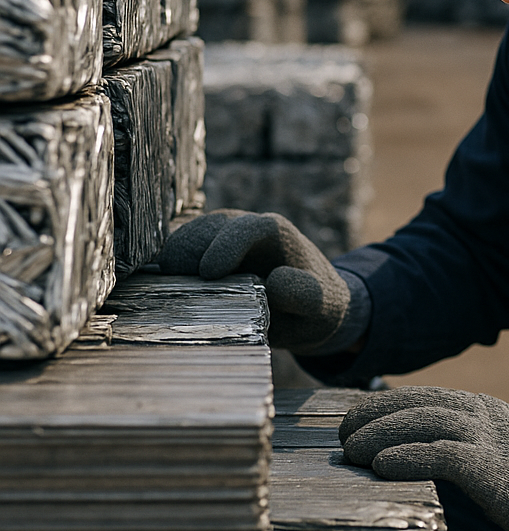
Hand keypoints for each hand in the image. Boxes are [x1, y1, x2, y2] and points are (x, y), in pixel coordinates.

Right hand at [156, 210, 350, 352]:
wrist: (308, 304)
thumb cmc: (317, 304)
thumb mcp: (320, 304)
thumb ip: (303, 293)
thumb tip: (273, 281)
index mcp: (274, 232)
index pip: (246, 227)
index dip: (225, 245)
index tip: (210, 272)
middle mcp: (244, 226)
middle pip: (205, 230)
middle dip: (190, 259)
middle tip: (184, 297)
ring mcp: (219, 236)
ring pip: (183, 240)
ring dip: (174, 269)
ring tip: (179, 300)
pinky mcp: (201, 250)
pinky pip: (174, 254)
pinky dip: (167, 273)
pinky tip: (172, 296)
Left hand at [338, 386, 508, 530]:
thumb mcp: (493, 448)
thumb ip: (459, 440)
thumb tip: (409, 446)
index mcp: (480, 407)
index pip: (421, 395)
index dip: (381, 404)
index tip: (350, 419)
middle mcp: (483, 413)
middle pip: (418, 404)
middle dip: (374, 416)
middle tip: (342, 435)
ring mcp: (490, 438)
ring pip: (426, 423)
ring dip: (382, 434)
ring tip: (351, 449)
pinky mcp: (495, 469)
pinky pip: (444, 456)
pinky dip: (409, 457)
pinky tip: (382, 466)